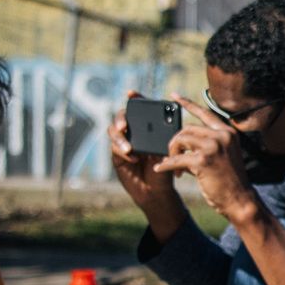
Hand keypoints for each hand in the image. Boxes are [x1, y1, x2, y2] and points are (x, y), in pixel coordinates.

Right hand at [109, 90, 187, 240]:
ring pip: (114, 131)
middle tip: (125, 125)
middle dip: (121, 118)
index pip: (141, 109)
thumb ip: (165, 138)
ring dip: (119, 137)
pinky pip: (114, 148)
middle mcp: (135, 132)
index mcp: (149, 127)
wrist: (158, 190)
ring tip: (129, 148)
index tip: (131, 93)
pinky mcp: (117, 156)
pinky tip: (133, 158)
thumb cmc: (168, 169)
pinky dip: (122, 151)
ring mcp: (124, 143)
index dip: (135, 99)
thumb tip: (162, 128)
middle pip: (122, 117)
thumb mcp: (170, 151)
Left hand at [154, 95, 260, 223]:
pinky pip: (176, 159)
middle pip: (187, 129)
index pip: (205, 113)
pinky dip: (166, 165)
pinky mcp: (204, 161)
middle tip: (172, 156)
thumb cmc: (230, 181)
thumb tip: (180, 143)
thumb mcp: (223, 156)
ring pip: (180, 140)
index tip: (173, 96)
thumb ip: (204, 146)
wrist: (240, 200)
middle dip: (175, 143)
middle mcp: (222, 136)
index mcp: (228, 133)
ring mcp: (214, 147)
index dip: (188, 103)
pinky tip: (161, 169)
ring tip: (174, 166)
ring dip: (172, 153)